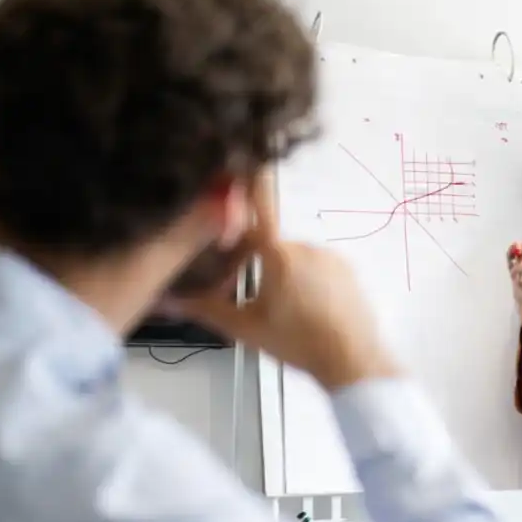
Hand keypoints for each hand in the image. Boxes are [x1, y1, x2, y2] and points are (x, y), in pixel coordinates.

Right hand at [170, 176, 397, 390]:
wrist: (353, 361)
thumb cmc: (301, 344)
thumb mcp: (244, 327)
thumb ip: (203, 308)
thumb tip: (168, 301)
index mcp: (279, 255)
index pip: (257, 208)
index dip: (246, 185)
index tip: (243, 160)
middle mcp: (306, 247)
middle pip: (268, 244)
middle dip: (255, 263)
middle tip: (251, 299)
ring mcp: (330, 257)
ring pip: (292, 257)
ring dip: (282, 274)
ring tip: (284, 310)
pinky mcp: (346, 269)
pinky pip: (317, 265)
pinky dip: (307, 279)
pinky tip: (305, 307)